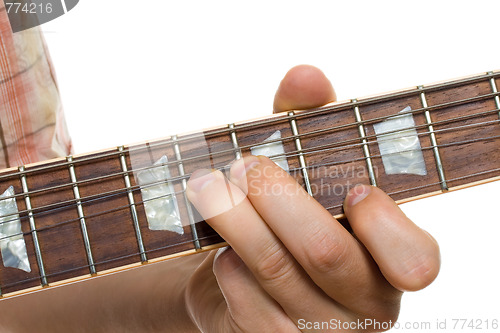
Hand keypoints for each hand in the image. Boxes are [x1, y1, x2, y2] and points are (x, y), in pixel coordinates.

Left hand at [184, 65, 439, 331]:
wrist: (251, 280)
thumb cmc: (292, 215)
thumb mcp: (308, 168)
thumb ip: (313, 122)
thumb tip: (307, 75)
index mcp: (391, 264)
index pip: (415, 261)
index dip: (383, 222)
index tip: (352, 187)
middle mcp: (365, 306)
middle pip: (325, 253)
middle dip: (276, 198)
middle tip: (242, 165)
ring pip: (276, 273)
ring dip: (235, 221)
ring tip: (206, 187)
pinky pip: (249, 308)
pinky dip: (230, 268)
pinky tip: (221, 248)